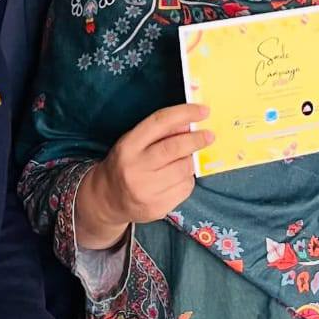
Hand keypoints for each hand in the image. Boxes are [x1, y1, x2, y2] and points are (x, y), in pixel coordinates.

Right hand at [76, 103, 212, 248]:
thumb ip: (160, 132)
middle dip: (196, 140)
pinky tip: (178, 178)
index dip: (184, 114)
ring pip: (184, 170)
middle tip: (209, 135)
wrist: (108, 199)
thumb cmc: (126, 163)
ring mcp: (146, 191)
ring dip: (191, 162)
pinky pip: (185, 189)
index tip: (203, 111)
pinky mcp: (157, 208)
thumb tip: (190, 122)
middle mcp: (135, 168)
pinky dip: (187, 179)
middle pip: (174, 148)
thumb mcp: (135, 142)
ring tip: (187, 159)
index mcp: (128, 146)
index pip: (159, 123)